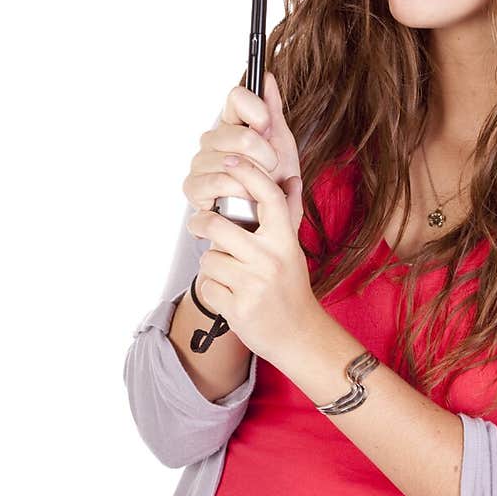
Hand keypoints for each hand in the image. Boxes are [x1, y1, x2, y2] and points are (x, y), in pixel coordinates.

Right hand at [182, 70, 303, 231]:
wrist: (268, 219)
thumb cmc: (273, 182)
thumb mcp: (281, 144)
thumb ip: (272, 110)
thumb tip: (268, 78)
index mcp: (233, 124)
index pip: (237, 98)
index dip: (257, 111)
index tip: (268, 128)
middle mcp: (213, 139)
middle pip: (239, 133)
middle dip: (265, 154)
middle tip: (271, 167)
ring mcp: (201, 162)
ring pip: (230, 159)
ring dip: (254, 177)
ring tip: (260, 186)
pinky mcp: (193, 187)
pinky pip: (217, 181)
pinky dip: (237, 191)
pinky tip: (244, 197)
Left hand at [186, 151, 313, 363]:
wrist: (298, 335)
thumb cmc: (291, 287)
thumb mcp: (292, 249)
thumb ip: (288, 213)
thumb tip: (292, 177)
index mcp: (284, 241)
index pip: (267, 196)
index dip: (247, 173)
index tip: (229, 160)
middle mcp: (269, 259)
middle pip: (219, 226)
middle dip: (201, 223)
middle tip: (198, 224)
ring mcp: (253, 284)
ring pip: (209, 258)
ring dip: (212, 266)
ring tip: (228, 275)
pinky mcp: (237, 307)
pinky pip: (207, 286)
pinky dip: (212, 290)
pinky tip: (229, 296)